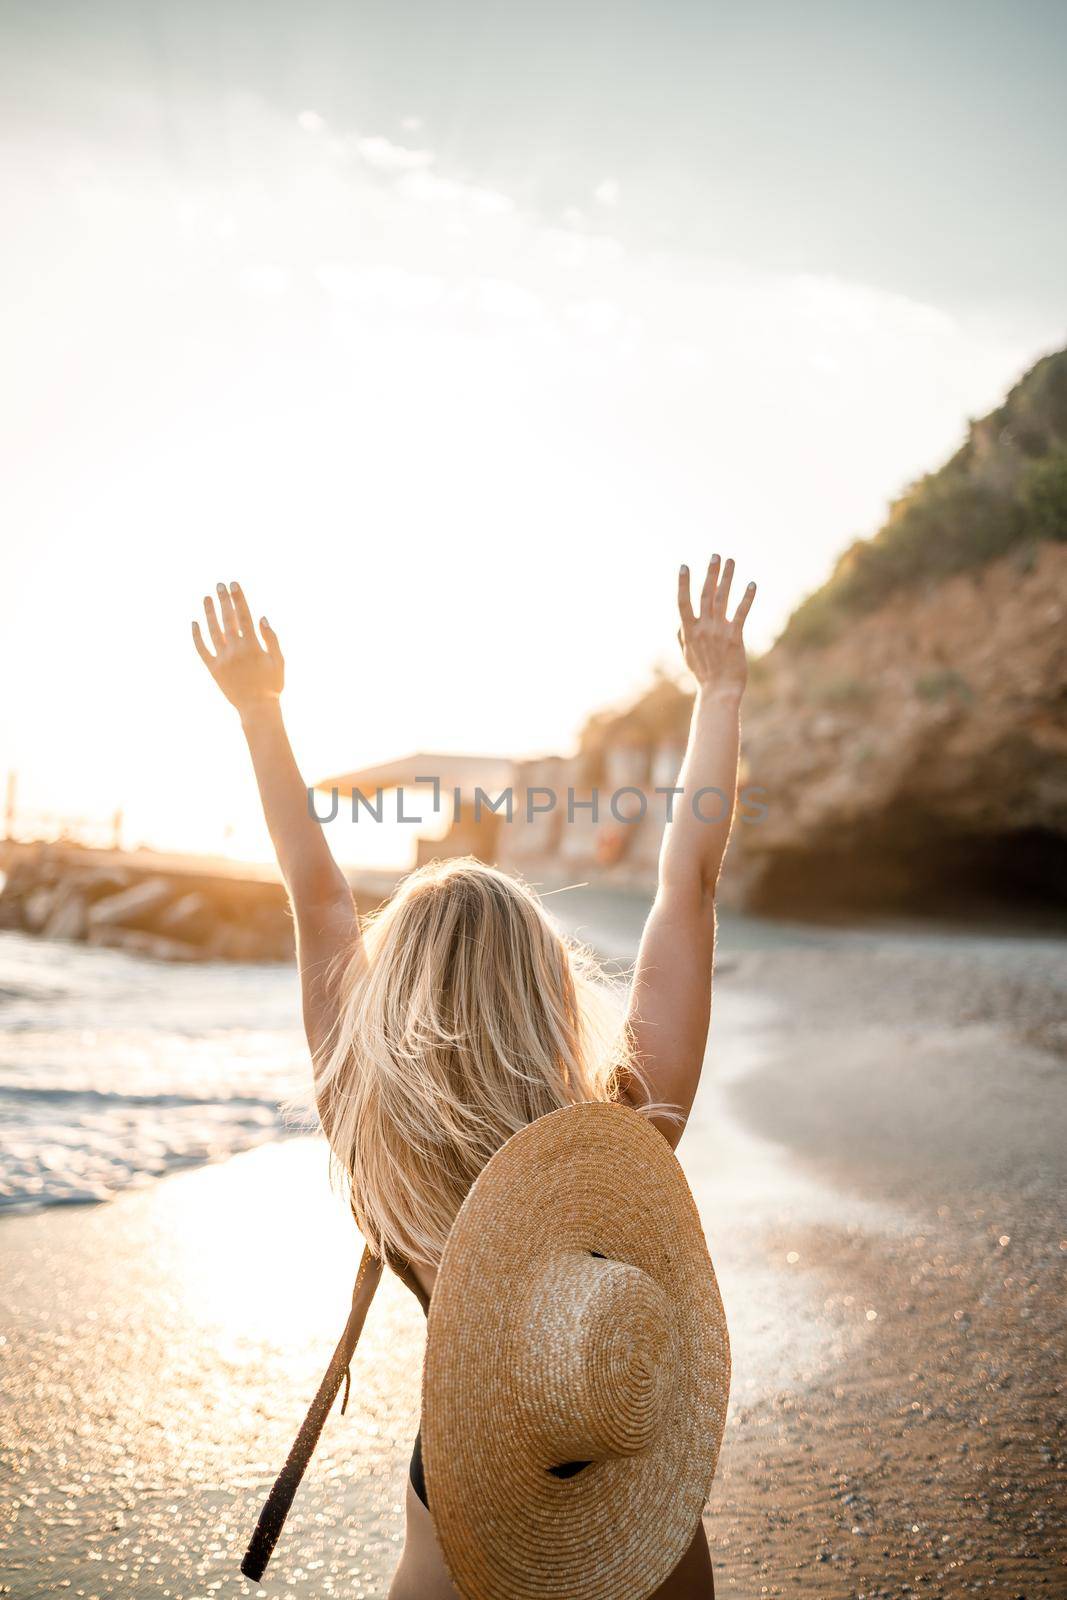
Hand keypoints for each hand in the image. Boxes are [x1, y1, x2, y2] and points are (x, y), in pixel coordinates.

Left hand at [192, 581, 284, 714]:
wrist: (257, 709)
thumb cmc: (272, 685)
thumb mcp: (279, 661)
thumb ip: (272, 639)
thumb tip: (262, 618)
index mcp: (253, 645)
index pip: (244, 615)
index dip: (238, 598)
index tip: (233, 584)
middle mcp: (236, 649)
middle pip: (228, 619)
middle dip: (224, 600)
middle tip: (219, 585)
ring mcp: (222, 659)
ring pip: (213, 630)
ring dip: (209, 612)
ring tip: (206, 598)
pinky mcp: (213, 669)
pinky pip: (202, 649)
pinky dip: (197, 636)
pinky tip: (194, 623)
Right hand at [677, 556, 755, 696]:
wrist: (719, 691)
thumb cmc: (703, 674)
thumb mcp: (687, 655)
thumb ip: (682, 637)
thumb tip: (679, 623)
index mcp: (689, 631)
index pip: (683, 602)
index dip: (683, 584)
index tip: (684, 566)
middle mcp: (703, 628)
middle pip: (705, 594)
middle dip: (710, 573)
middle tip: (715, 555)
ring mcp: (718, 632)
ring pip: (722, 599)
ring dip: (727, 578)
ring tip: (731, 561)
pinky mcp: (735, 637)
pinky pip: (741, 613)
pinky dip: (746, 598)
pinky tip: (751, 584)